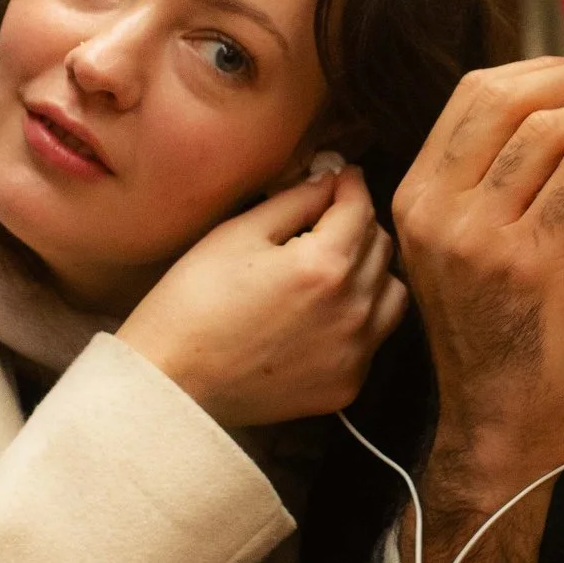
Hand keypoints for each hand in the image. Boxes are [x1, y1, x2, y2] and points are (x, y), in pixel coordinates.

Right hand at [119, 166, 406, 428]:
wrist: (172, 383)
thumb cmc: (192, 303)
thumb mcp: (237, 234)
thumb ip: (294, 201)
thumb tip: (330, 182)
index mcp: (324, 264)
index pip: (361, 208)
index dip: (350, 184)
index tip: (342, 177)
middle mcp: (352, 310)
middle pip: (381, 247)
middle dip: (358, 225)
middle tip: (327, 221)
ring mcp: (354, 353)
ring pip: (392, 293)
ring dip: (370, 273)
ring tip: (332, 270)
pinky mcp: (347, 385)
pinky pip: (373, 339)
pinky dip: (358, 319)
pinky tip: (321, 315)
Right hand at [389, 57, 563, 562]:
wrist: (500, 427)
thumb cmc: (511, 340)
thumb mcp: (517, 244)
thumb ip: (552, 178)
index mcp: (418, 196)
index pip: (473, 95)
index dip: (542, 68)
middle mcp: (433, 209)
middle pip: (505, 97)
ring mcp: (473, 237)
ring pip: (547, 132)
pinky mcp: (524, 264)